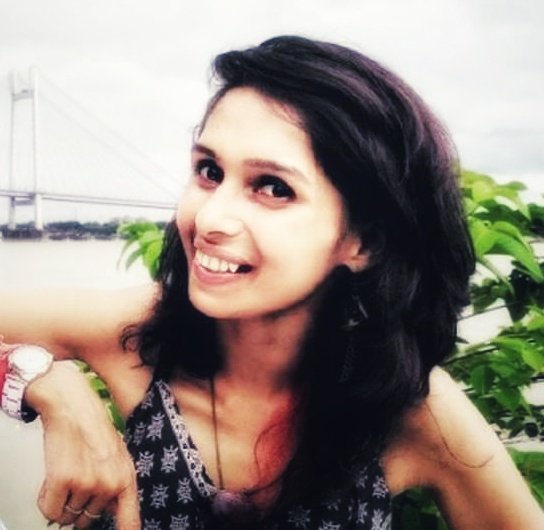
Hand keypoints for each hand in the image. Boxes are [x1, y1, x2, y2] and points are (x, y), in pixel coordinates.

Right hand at [26, 361, 140, 528]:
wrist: (74, 407)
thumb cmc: (94, 430)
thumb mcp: (118, 457)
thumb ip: (118, 486)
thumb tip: (112, 514)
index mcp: (126, 478)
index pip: (129, 521)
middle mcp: (110, 484)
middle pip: (87, 520)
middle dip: (77, 505)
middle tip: (77, 479)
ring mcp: (87, 483)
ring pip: (66, 516)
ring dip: (61, 500)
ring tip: (67, 473)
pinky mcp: (64, 480)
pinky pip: (50, 511)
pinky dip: (46, 499)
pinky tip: (53, 479)